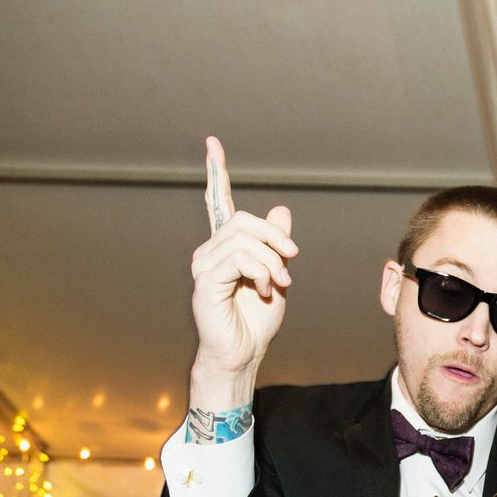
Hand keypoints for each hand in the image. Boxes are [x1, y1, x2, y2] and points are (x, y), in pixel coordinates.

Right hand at [189, 136, 297, 383]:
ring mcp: (205, 264)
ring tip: (277, 284)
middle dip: (276, 238)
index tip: (212, 144)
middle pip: (245, 220)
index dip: (217, 173)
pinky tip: (262, 289)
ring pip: (244, 239)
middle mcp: (211, 250)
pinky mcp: (205, 280)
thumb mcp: (277, 276)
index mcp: (227, 246)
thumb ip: (278, 246)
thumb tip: (281, 211)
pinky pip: (237, 258)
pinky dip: (260, 271)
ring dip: (272, 261)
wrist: (243, 352)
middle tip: (291, 260)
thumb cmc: (256, 319)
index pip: (220, 203)